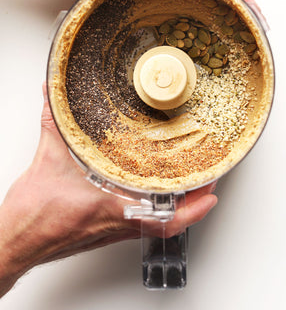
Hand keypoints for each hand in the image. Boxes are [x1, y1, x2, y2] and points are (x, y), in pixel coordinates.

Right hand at [0, 84, 216, 295]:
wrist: (16, 243)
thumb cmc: (32, 218)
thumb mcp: (47, 161)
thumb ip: (54, 123)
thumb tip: (52, 97)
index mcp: (110, 208)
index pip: (163, 215)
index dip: (193, 207)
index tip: (211, 192)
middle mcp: (117, 224)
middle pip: (169, 220)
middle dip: (194, 201)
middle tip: (209, 180)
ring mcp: (113, 231)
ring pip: (157, 223)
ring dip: (178, 205)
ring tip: (191, 185)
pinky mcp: (105, 231)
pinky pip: (141, 223)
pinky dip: (157, 209)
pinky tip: (155, 195)